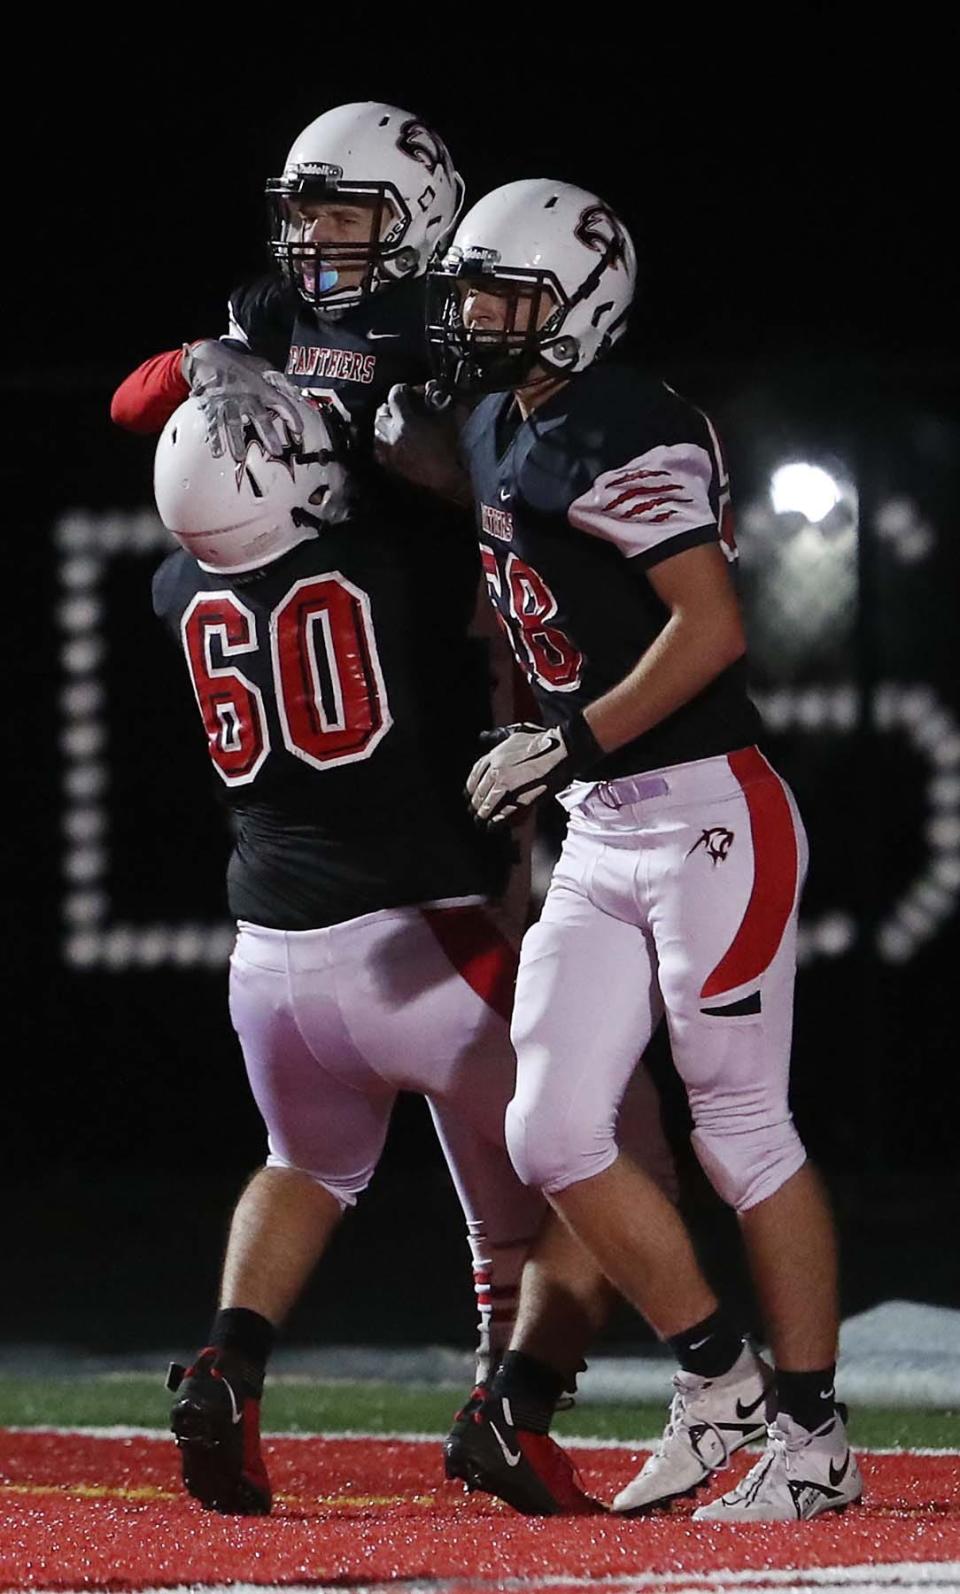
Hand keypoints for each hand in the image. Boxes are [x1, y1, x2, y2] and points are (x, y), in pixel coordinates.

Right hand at [181, 340, 305, 463]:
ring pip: (234, 424)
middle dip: (269, 436)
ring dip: (237, 441)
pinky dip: (215, 437)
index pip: (282, 403)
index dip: (292, 417)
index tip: (298, 431)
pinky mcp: (212, 404)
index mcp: (262, 388)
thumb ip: (277, 380)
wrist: (209, 353)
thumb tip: (294, 392)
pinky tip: (217, 451)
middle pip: (261, 418)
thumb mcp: (261, 366)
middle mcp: (247, 396)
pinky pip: (214, 423)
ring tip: (240, 457)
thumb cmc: (237, 363)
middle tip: (276, 451)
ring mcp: (229, 401)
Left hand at [373, 383, 471, 504]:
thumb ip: (439, 400)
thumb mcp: (449, 418)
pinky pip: (379, 450)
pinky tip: (394, 443)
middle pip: (381, 412)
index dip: (404, 389)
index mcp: (405, 422)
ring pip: (377, 431)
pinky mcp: (391, 467)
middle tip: (404, 407)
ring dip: (385, 424)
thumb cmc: (454, 450)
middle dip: (391, 407)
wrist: (452, 482)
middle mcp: (392, 437)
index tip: (410, 391)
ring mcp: (389, 453)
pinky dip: (384, 443)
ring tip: (397, 424)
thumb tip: (432, 389)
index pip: (395, 394)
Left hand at [466, 714, 601, 824]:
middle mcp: (496, 771)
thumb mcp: (515, 733)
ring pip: (488, 804)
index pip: (474, 775)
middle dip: (475, 804)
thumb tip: (483, 736)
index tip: (469, 794)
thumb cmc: (541, 741)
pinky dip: (498, 821)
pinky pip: (504, 813)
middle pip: (479, 792)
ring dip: (483, 814)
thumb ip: (497, 737)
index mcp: (494, 756)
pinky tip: (494, 825)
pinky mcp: (520, 797)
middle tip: (473, 811)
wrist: (560, 750)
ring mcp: (507, 785)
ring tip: (481, 821)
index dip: (470, 787)